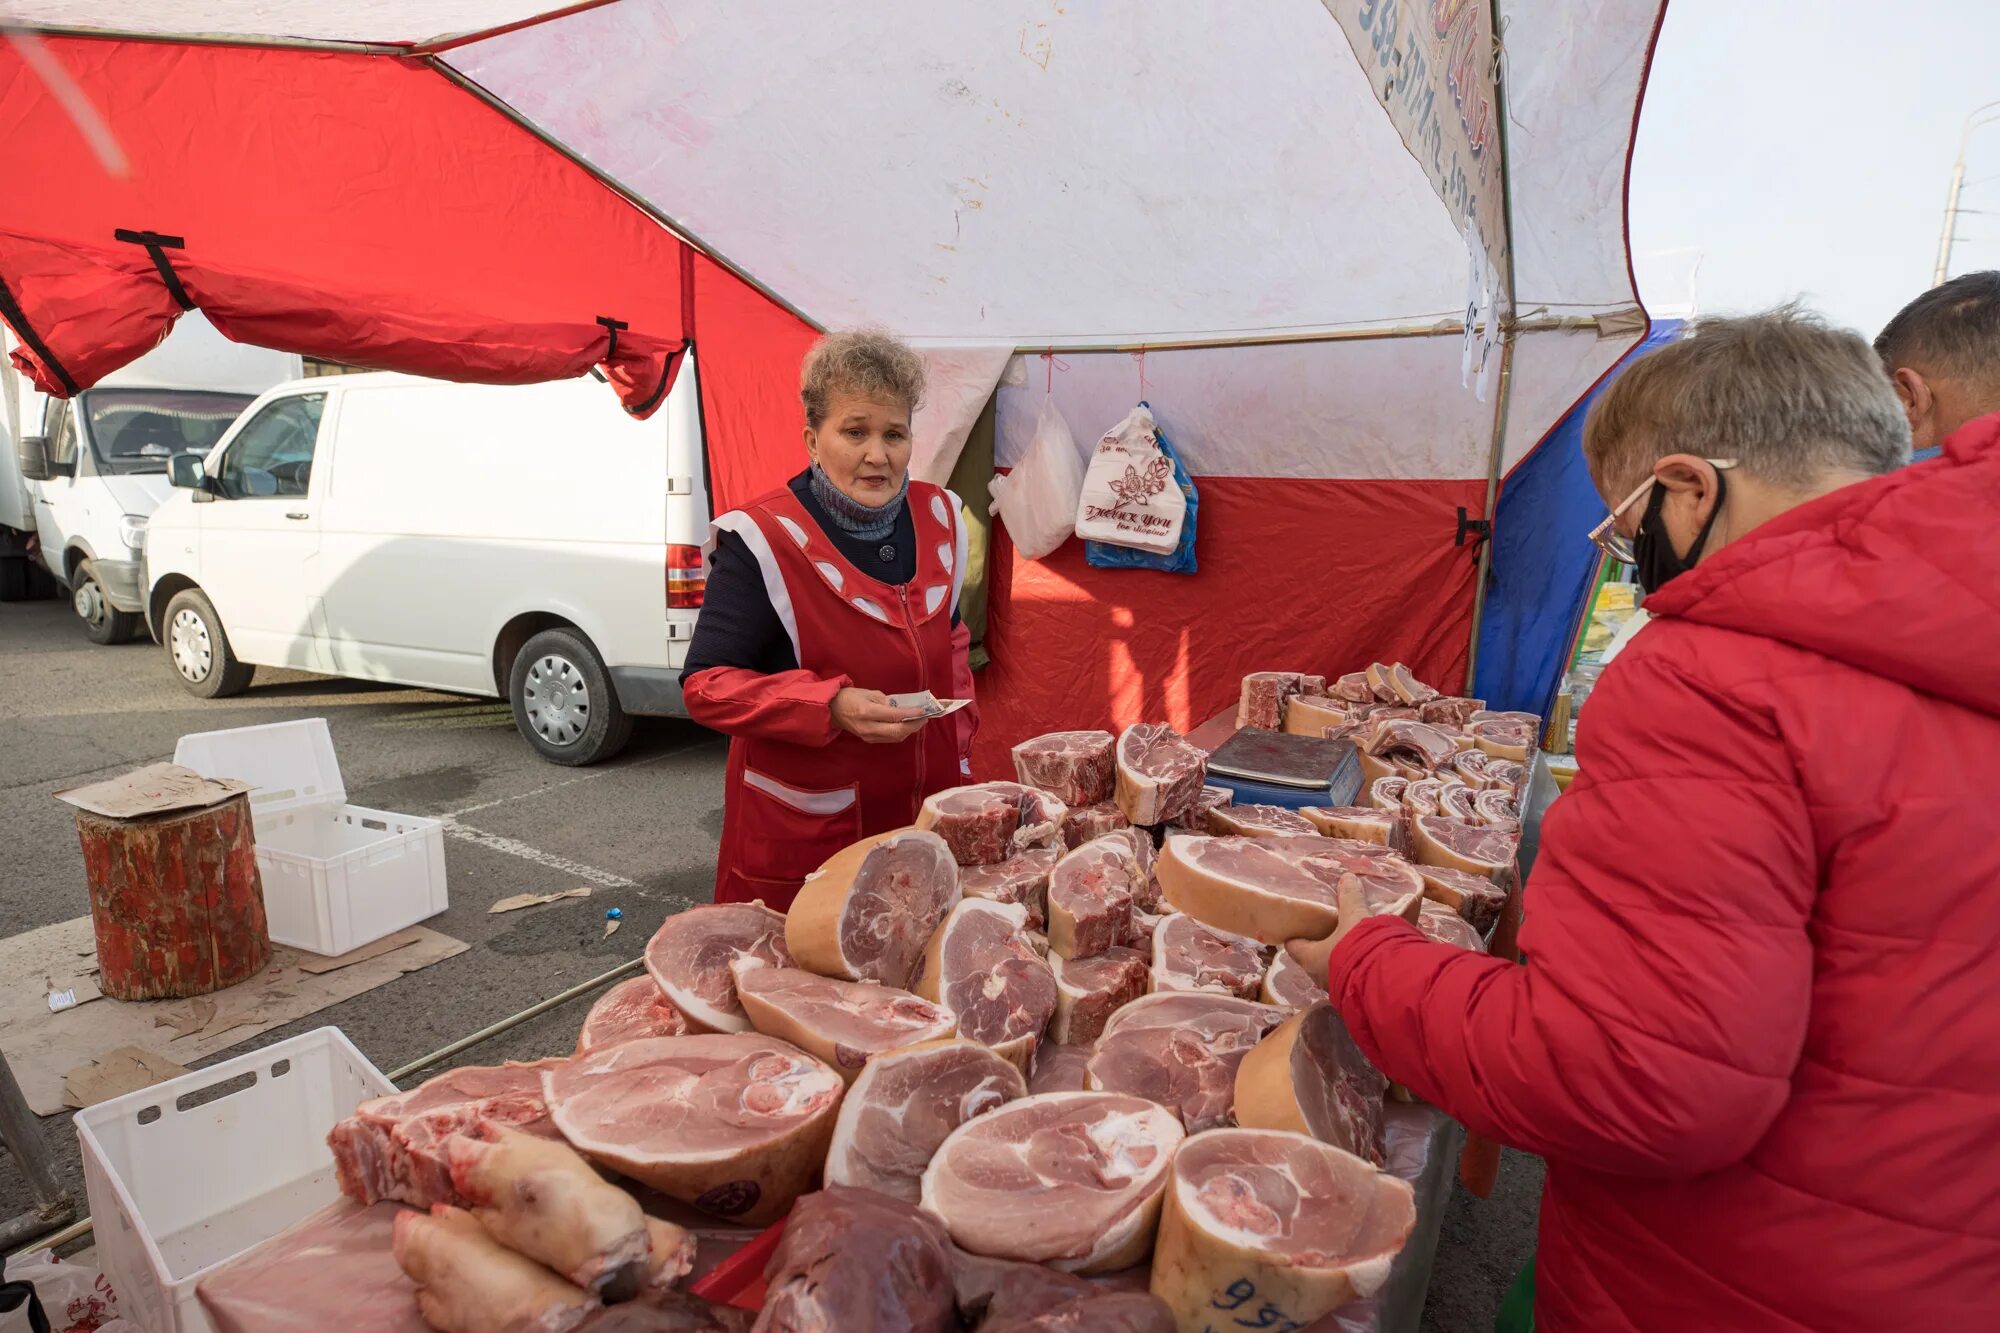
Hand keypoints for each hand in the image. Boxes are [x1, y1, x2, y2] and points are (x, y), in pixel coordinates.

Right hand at [830, 688, 929, 743]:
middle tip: (924, 718)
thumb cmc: (850, 697)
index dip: (911, 714)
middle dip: (914, 725)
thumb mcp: (869, 693)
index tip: (923, 710)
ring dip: (909, 730)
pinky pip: (889, 738)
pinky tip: (906, 725)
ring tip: (918, 721)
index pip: (894, 716)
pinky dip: (900, 733)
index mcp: (867, 712)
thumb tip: (903, 708)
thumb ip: (887, 701)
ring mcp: (868, 736)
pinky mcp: (868, 740)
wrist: (831, 710)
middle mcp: (868, 727)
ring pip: (895, 737)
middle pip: (897, 732)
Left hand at [1286, 875, 1425, 984]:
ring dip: (1338, 958)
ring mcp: (1336, 988)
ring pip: (1331, 970)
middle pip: (1312, 958)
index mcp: (1310, 957)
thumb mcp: (1354, 916)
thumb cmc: (1359, 946)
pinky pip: (1351, 978)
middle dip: (1318, 946)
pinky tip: (1365, 957)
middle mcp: (1319, 976)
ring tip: (1347, 942)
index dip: (1295, 935)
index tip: (1298, 925)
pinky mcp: (1355, 995)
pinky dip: (1354, 967)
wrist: (1387, 979)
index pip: (1293, 946)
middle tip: (1325, 930)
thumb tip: (1346, 878)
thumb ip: (1349, 897)